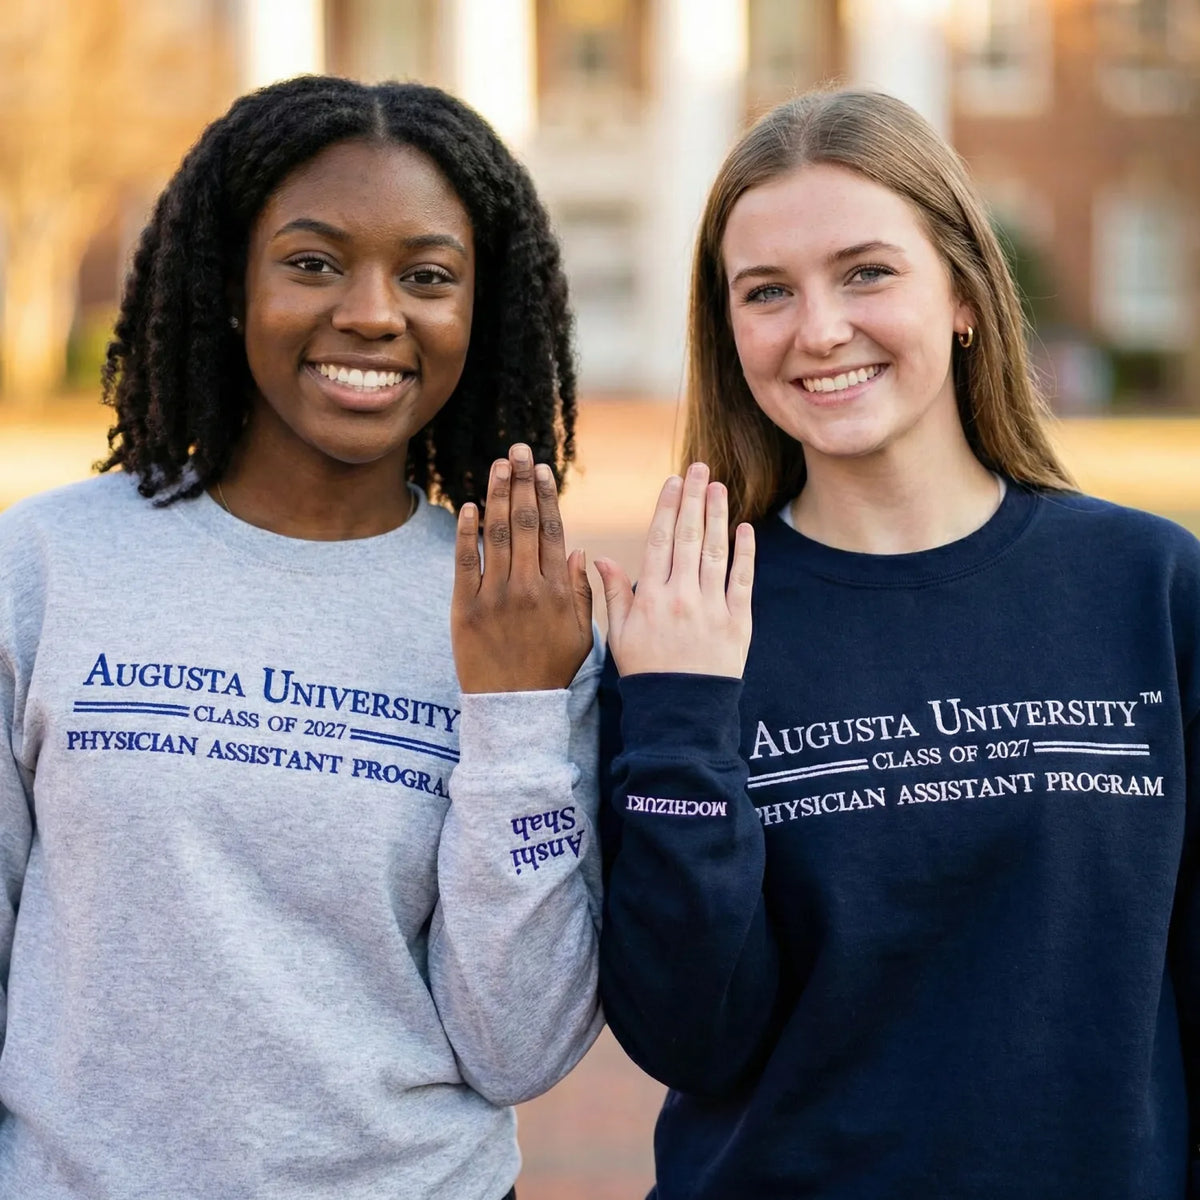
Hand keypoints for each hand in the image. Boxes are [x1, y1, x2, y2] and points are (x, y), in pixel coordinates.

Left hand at [452, 443, 592, 693]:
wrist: (515, 708)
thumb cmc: (552, 670)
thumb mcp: (582, 634)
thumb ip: (583, 592)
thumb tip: (580, 551)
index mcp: (558, 591)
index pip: (553, 532)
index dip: (546, 496)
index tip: (542, 469)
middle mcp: (528, 588)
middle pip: (525, 524)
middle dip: (521, 482)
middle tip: (518, 449)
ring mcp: (495, 597)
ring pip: (496, 536)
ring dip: (496, 496)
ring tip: (498, 465)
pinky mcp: (465, 609)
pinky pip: (465, 564)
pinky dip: (466, 534)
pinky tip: (467, 507)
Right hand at [595, 462, 753, 677]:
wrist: (680, 713)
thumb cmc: (646, 673)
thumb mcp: (618, 635)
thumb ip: (612, 594)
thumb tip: (599, 557)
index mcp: (649, 598)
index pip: (659, 540)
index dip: (667, 506)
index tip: (673, 481)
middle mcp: (681, 597)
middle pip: (688, 537)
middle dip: (694, 499)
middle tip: (700, 468)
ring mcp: (711, 608)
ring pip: (714, 552)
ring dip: (718, 516)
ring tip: (719, 487)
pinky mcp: (737, 622)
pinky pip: (741, 580)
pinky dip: (744, 553)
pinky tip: (744, 529)